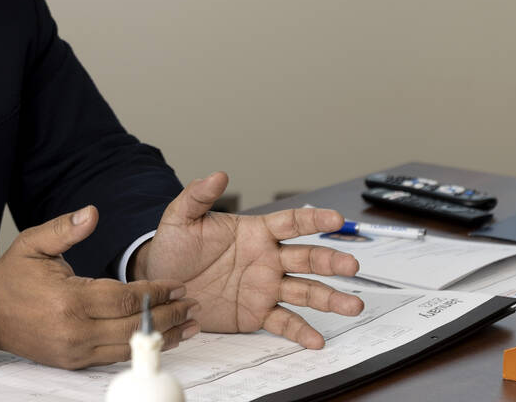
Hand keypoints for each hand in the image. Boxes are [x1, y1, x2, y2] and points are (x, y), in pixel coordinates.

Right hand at [0, 205, 200, 368]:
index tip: (179, 284)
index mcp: (69, 300)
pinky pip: (114, 358)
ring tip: (189, 326)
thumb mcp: (35, 243)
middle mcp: (74, 330)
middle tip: (193, 304)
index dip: (156, 292)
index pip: (125, 298)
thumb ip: (67, 228)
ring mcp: (74, 350)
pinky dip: (139, 348)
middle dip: (168, 315)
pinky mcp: (73, 362)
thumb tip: (93, 213)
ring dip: (162, 337)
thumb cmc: (13, 277)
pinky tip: (158, 340)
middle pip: (133, 326)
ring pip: (128, 347)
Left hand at [135, 172, 363, 348]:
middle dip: (331, 261)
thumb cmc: (173, 247)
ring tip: (353, 304)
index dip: (313, 219)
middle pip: (306, 258)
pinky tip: (317, 340)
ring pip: (305, 291)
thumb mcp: (181, 218)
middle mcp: (267, 259)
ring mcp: (265, 288)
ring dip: (330, 297)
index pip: (290, 222)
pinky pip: (283, 322)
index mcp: (254, 232)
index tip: (335, 218)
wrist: (161, 283)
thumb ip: (198, 196)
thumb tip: (217, 175)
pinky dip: (301, 331)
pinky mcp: (256, 314)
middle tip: (351, 265)